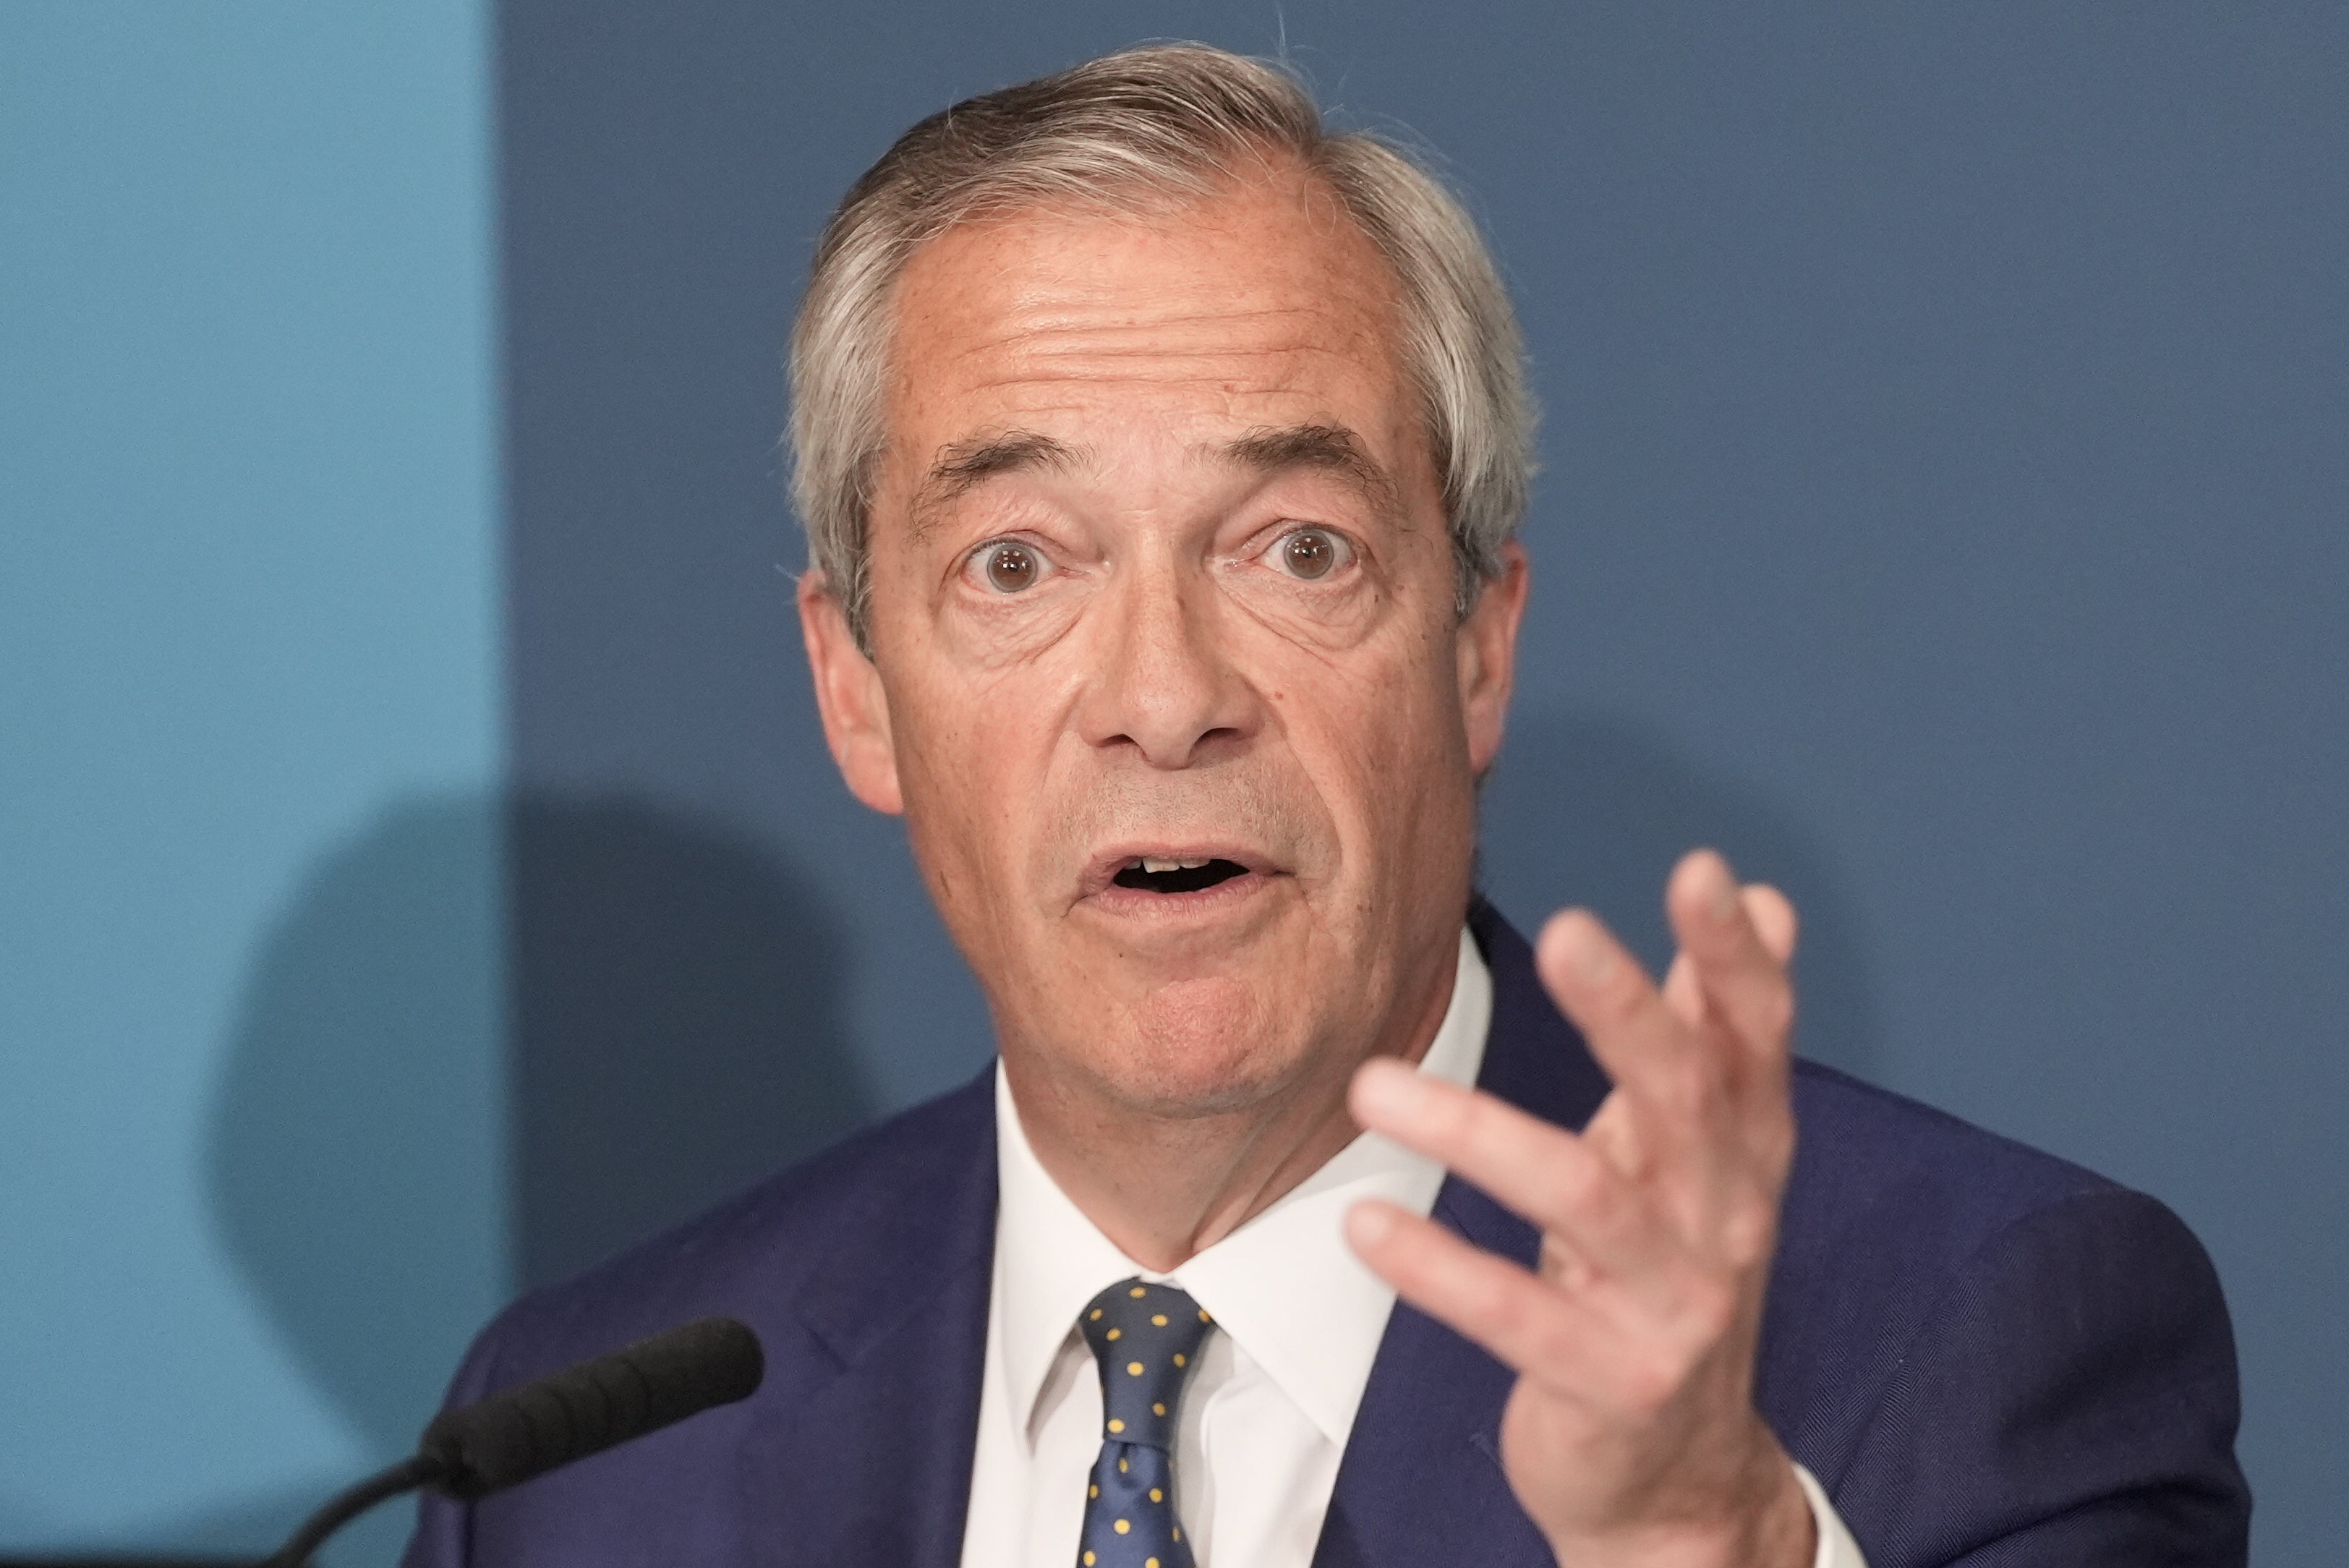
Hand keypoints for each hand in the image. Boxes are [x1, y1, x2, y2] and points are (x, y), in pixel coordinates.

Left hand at [1345, 850, 1813, 1567]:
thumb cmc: (1670, 1275)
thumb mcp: (1701, 1156)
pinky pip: (1514, 1316)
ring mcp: (1673, 1306)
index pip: (1754, 1041)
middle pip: (1686, 1099)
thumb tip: (1761, 896)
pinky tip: (1366, 1226)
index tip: (1706, 870)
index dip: (1737, 961)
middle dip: (1630, 1013)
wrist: (1681, 1476)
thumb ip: (1716, 1030)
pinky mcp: (1608, 1379)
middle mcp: (1726, 1220)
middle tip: (1566, 931)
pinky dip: (1439, 1269)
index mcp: (1746, 1152)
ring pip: (1584, 1201)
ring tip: (1371, 1087)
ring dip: (1475, 1133)